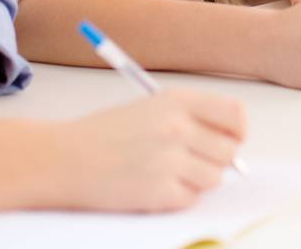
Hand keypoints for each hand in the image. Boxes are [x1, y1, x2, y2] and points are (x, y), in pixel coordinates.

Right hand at [49, 89, 245, 211]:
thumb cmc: (105, 133)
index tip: (231, 139)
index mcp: (177, 100)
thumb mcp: (151, 108)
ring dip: (196, 180)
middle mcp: (177, 127)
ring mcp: (169, 160)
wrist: (63, 158)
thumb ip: (192, 119)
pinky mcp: (160, 192)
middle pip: (229, 151)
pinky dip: (177, 198)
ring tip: (166, 173)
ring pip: (214, 178)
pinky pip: (191, 199)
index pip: (234, 113)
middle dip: (215, 160)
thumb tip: (232, 143)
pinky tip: (152, 186)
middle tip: (191, 162)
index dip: (237, 130)